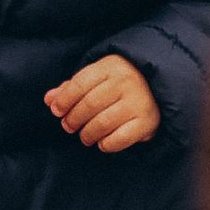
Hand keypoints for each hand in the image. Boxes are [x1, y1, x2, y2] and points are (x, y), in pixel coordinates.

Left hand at [46, 53, 160, 152]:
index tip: (57, 111)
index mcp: (112, 66)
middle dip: (74, 119)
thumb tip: (49, 99)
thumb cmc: (120, 82)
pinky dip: (107, 144)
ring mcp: (138, 102)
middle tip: (68, 126)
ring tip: (85, 136)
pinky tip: (102, 142)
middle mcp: (127, 82)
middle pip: (90, 104)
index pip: (80, 83)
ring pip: (103, 123)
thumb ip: (72, 87)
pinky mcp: (148, 121)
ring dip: (88, 134)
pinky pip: (120, 138)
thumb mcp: (98, 77)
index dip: (64, 99)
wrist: (160, 86)